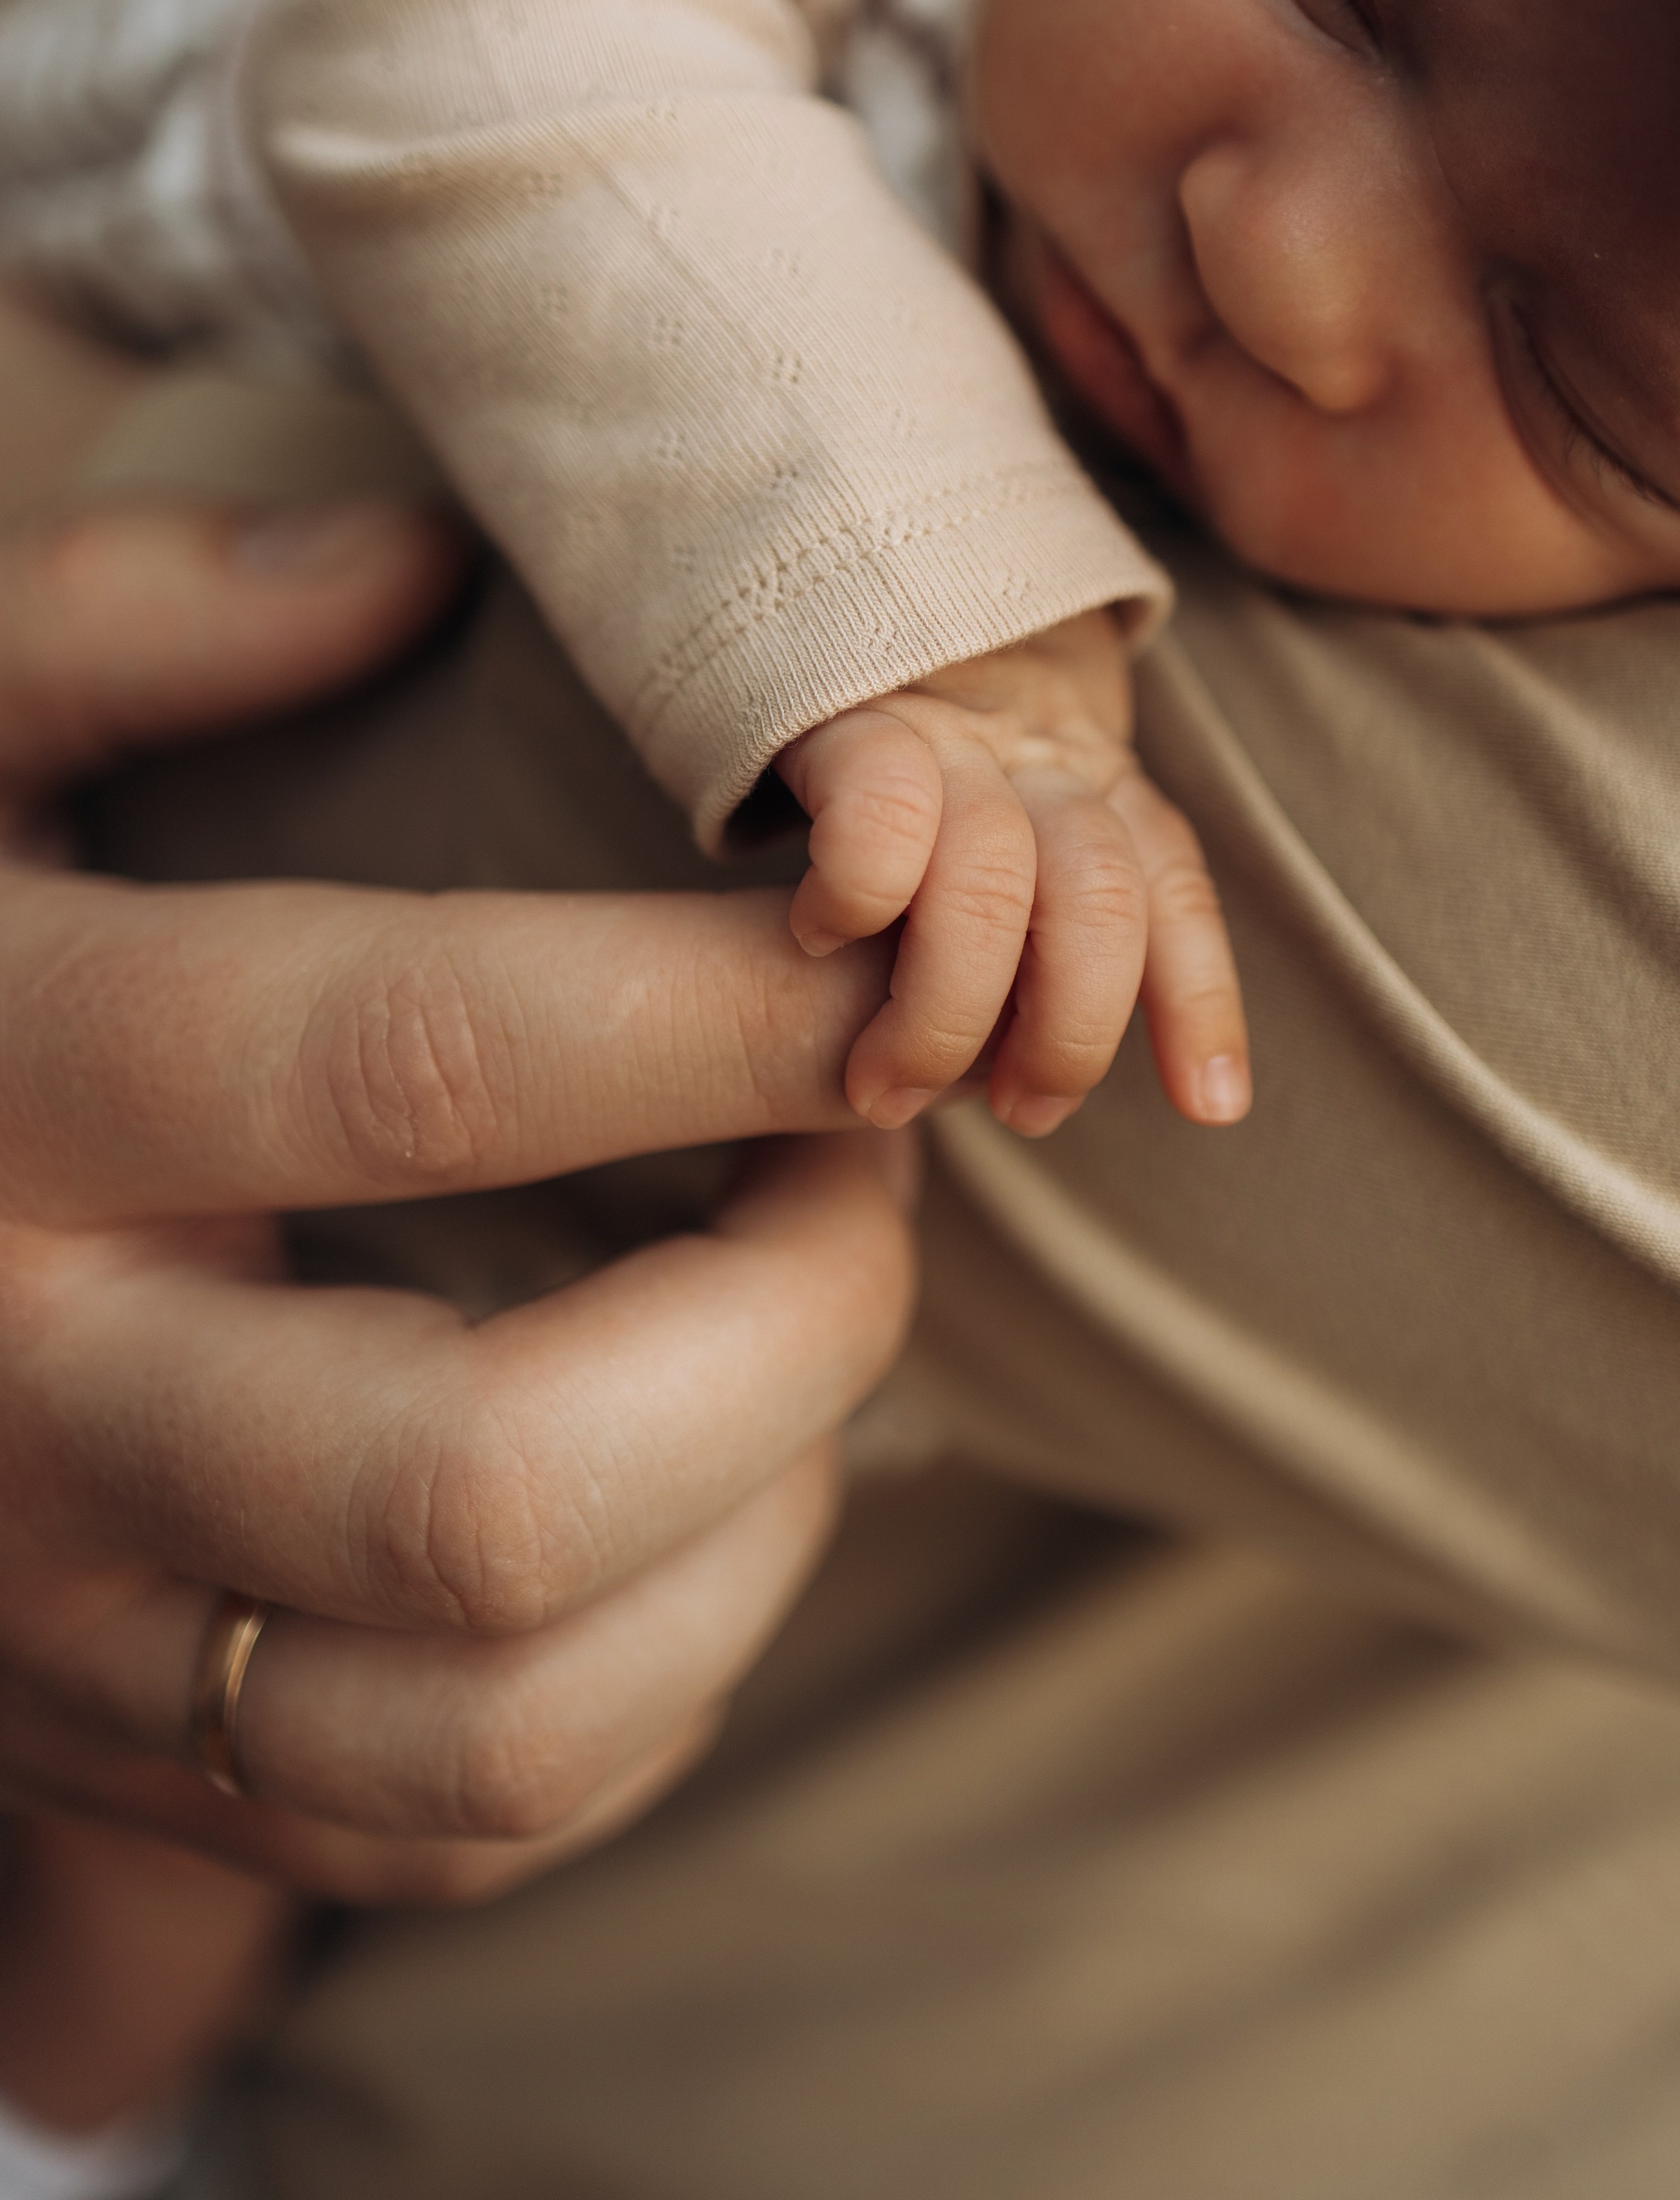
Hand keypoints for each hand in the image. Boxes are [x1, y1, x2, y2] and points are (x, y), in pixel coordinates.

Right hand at [0, 501, 911, 1906]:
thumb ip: (134, 616)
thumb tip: (411, 559)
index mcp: (0, 1104)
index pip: (406, 1064)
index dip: (709, 1013)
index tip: (889, 961)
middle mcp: (29, 1427)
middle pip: (488, 1488)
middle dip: (791, 1326)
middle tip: (865, 1162)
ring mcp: (83, 1655)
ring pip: (517, 1725)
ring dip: (764, 1519)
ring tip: (793, 1322)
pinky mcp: (156, 1786)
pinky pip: (492, 1822)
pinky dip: (678, 1663)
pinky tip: (694, 1479)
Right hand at [775, 610, 1249, 1137]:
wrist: (814, 588)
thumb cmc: (907, 781)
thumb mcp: (1005, 836)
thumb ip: (1042, 921)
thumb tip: (1031, 1073)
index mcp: (1096, 783)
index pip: (1172, 890)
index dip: (1201, 1002)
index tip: (1210, 1106)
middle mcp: (1039, 756)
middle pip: (1100, 903)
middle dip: (1069, 1036)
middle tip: (1017, 1113)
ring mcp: (948, 735)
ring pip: (992, 883)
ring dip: (945, 1014)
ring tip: (887, 1083)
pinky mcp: (851, 718)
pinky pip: (881, 817)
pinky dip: (858, 899)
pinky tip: (819, 936)